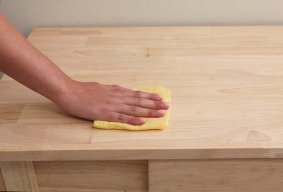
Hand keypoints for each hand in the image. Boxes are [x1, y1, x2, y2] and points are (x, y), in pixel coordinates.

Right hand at [54, 80, 169, 124]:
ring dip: (148, 111)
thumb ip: (113, 91)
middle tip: (167, 105)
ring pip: (134, 109)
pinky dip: (133, 120)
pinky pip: (121, 118)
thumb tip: (122, 92)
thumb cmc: (83, 90)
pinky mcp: (104, 114)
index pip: (136, 94)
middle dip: (154, 103)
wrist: (69, 91)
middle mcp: (117, 97)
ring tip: (160, 113)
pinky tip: (142, 122)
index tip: (160, 97)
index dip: (149, 96)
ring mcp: (112, 105)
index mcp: (116, 91)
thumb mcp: (101, 88)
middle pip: (139, 101)